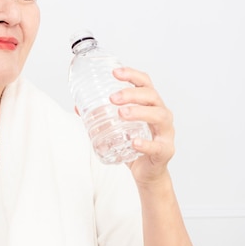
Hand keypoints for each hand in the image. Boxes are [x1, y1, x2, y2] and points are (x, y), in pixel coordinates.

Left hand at [110, 67, 174, 184]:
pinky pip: (158, 146)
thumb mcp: (117, 128)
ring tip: (121, 113)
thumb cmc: (135, 146)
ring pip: (159, 116)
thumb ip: (101, 117)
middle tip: (112, 98)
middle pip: (152, 96)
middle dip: (132, 94)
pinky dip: (146, 143)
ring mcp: (166, 133)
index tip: (115, 73)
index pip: (145, 83)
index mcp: (151, 105)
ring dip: (139, 112)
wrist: (148, 173)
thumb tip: (78, 107)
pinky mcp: (165, 151)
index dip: (132, 75)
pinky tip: (134, 142)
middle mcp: (162, 115)